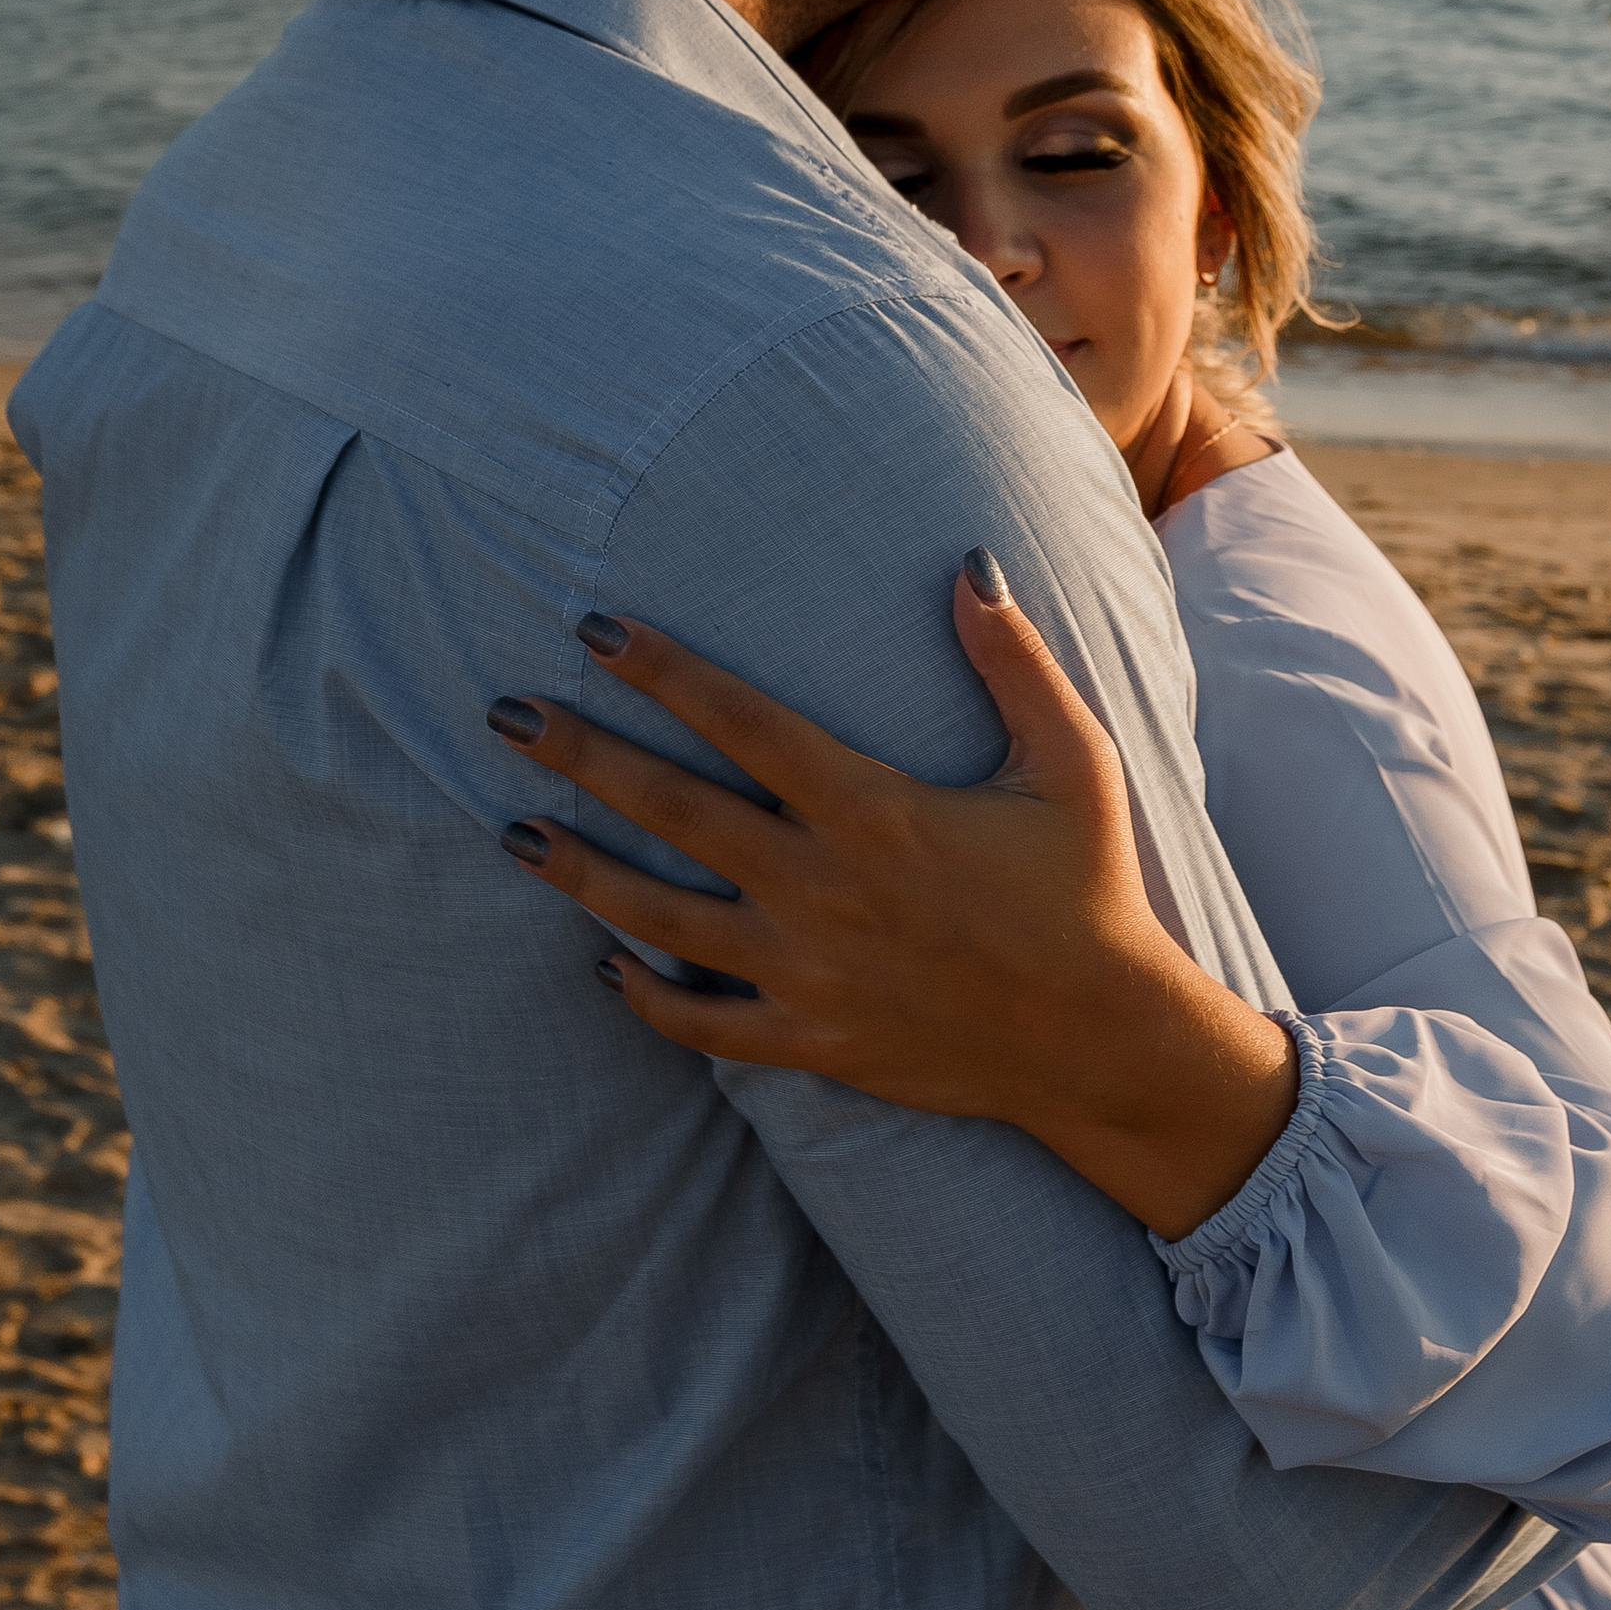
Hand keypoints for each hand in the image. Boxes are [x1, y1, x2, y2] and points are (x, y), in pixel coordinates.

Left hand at [486, 553, 1297, 1237]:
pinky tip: (603, 961)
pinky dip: (644, 996)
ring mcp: (808, 971)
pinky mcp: (811, 1041)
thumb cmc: (1091, 890)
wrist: (1104, 1042)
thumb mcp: (1072, 763)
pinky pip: (701, 1025)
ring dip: (579, 872)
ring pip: (660, 917)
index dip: (664, 670)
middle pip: (673, 809)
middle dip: (581, 757)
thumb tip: (968, 566)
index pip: (743, 722)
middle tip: (506, 716)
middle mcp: (824, 888)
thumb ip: (1015, 663)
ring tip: (514, 831)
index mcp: (876, 810)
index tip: (597, 629)